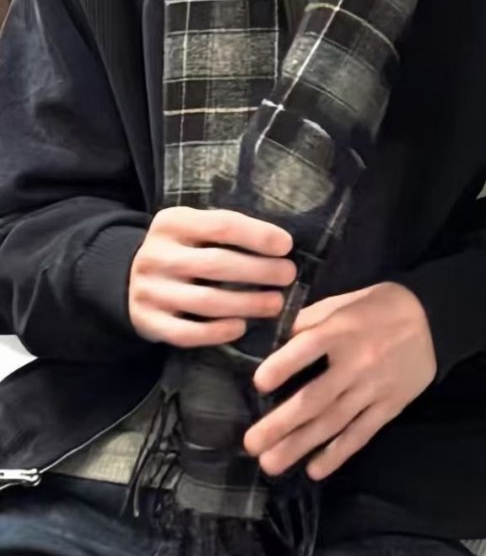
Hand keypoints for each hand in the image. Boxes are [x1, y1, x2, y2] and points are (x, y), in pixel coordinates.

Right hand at [128, 207, 295, 347]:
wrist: (127, 278)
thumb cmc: (181, 250)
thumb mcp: (193, 228)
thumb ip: (224, 231)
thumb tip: (280, 245)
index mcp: (172, 223)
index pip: (221, 225)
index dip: (258, 235)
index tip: (286, 245)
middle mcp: (156, 255)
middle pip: (216, 264)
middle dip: (259, 270)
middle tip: (288, 276)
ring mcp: (150, 291)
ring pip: (205, 301)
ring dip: (247, 304)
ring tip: (275, 304)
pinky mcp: (147, 322)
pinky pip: (187, 333)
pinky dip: (217, 332)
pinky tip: (241, 327)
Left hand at [245, 283, 436, 480]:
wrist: (434, 320)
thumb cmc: (379, 307)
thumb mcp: (343, 301)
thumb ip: (309, 320)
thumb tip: (272, 338)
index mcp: (342, 329)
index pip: (309, 348)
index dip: (283, 366)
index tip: (258, 385)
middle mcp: (357, 362)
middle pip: (316, 398)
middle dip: (281, 424)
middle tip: (251, 444)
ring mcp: (374, 388)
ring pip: (334, 422)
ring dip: (301, 445)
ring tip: (271, 464)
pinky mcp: (390, 406)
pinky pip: (361, 433)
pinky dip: (338, 453)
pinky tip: (315, 469)